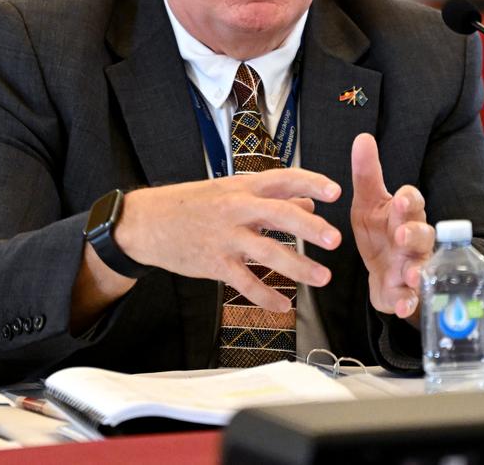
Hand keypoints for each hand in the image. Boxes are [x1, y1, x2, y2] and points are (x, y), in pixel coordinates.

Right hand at [115, 169, 341, 312]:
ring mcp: (225, 237)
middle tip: (335, 239)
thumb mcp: (230, 189)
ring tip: (322, 278)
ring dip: (298, 267)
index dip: (311, 182)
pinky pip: (246, 282)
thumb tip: (308, 199)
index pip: (283, 178)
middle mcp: (236, 208)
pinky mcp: (214, 263)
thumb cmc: (191, 203)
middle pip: (279, 214)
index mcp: (242, 186)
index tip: (336, 191)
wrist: (148, 222)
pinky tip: (283, 305)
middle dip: (310, 228)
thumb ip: (270, 196)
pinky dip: (267, 296)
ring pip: (267, 252)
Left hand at [350, 133, 434, 319]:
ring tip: (412, 275)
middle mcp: (414, 239)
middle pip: (422, 234)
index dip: (407, 200)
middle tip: (403, 235)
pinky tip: (402, 306)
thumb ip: (366, 173)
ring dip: (418, 271)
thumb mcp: (368, 202)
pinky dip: (408, 303)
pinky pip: (411, 299)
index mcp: (403, 213)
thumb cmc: (380, 230)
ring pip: (422, 266)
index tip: (400, 198)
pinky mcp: (406, 293)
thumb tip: (363, 137)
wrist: (383, 272)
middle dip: (414, 234)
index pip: (412, 201)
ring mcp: (414, 267)